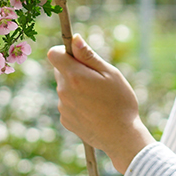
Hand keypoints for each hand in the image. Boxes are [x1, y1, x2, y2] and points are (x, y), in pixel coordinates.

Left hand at [47, 34, 155, 173]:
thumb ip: (88, 56)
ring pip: (65, 88)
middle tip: (95, 79)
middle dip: (73, 70)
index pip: (53, 54)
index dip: (64, 51)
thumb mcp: (110, 73)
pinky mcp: (65, 121)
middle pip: (60, 71)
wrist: (122, 137)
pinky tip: (93, 110)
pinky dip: (77, 103)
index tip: (77, 55)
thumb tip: (74, 39)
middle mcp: (63, 91)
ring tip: (98, 98)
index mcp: (74, 76)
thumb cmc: (120, 102)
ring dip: (76, 88)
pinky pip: (67, 104)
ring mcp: (63, 107)